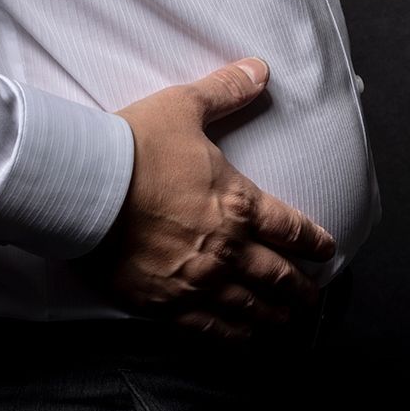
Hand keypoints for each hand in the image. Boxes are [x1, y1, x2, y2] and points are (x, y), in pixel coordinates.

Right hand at [69, 56, 335, 342]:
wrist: (83, 187)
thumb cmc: (134, 145)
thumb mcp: (185, 106)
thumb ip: (226, 90)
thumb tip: (259, 68)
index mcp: (237, 203)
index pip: (289, 227)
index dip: (312, 240)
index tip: (327, 249)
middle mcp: (225, 248)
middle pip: (276, 275)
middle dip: (299, 288)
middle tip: (313, 298)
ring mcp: (196, 279)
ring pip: (249, 307)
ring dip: (273, 316)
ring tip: (287, 325)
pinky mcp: (164, 302)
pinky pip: (209, 329)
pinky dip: (232, 337)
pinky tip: (243, 342)